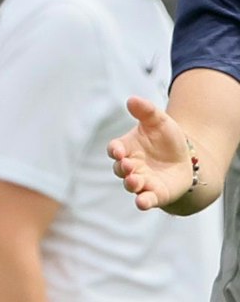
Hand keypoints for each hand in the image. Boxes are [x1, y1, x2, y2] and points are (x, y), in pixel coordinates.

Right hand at [108, 96, 195, 210]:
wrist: (186, 159)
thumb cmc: (166, 140)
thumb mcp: (159, 121)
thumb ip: (146, 111)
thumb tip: (132, 99)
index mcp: (127, 149)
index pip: (114, 149)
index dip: (115, 150)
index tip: (117, 150)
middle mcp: (130, 167)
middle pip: (120, 169)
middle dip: (123, 167)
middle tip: (129, 164)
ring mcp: (141, 181)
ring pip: (130, 185)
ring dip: (130, 183)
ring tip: (134, 181)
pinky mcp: (154, 194)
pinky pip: (145, 200)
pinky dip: (142, 202)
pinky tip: (142, 202)